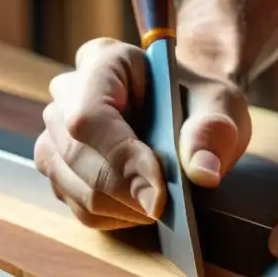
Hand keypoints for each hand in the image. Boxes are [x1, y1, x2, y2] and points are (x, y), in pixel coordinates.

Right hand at [34, 37, 250, 228]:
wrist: (189, 111)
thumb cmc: (200, 102)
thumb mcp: (221, 106)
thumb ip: (212, 133)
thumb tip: (203, 172)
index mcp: (105, 60)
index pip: (90, 115)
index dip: (120, 157)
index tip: (159, 193)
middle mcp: (68, 92)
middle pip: (76, 154)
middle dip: (124, 191)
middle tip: (165, 208)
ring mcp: (56, 131)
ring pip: (71, 184)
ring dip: (120, 207)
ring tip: (160, 205)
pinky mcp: (59, 167)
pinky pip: (77, 204)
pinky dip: (113, 216)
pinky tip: (142, 206)